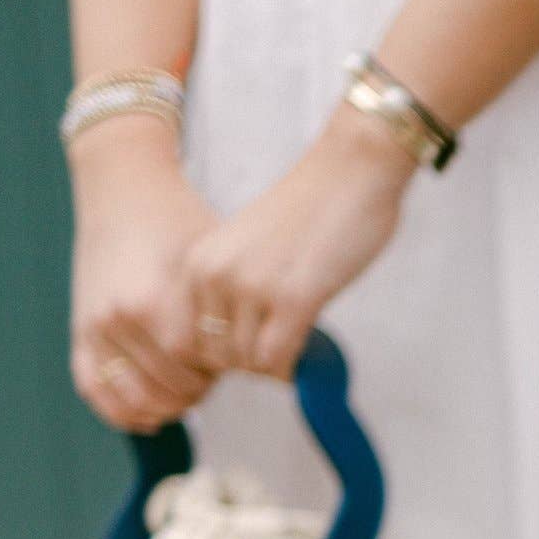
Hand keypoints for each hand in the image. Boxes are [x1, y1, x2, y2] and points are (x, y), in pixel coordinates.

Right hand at [67, 122, 219, 432]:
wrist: (125, 192)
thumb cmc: (181, 223)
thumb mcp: (215, 262)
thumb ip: (232, 314)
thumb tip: (270, 364)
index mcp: (153, 303)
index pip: (193, 371)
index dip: (216, 374)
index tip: (231, 365)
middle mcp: (119, 319)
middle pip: (166, 386)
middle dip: (196, 390)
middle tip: (212, 378)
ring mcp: (94, 328)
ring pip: (133, 398)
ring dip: (166, 404)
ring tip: (188, 391)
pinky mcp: (79, 332)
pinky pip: (96, 390)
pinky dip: (123, 410)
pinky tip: (153, 414)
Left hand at [182, 106, 416, 379]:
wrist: (349, 172)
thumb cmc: (310, 208)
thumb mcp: (248, 248)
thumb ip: (234, 287)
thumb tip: (242, 349)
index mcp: (198, 262)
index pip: (189, 338)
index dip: (222, 354)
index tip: (254, 346)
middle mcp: (215, 275)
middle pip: (217, 356)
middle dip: (249, 363)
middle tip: (281, 350)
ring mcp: (253, 287)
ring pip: (248, 362)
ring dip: (274, 365)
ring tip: (297, 344)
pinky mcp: (294, 298)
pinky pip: (278, 359)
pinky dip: (294, 366)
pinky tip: (309, 347)